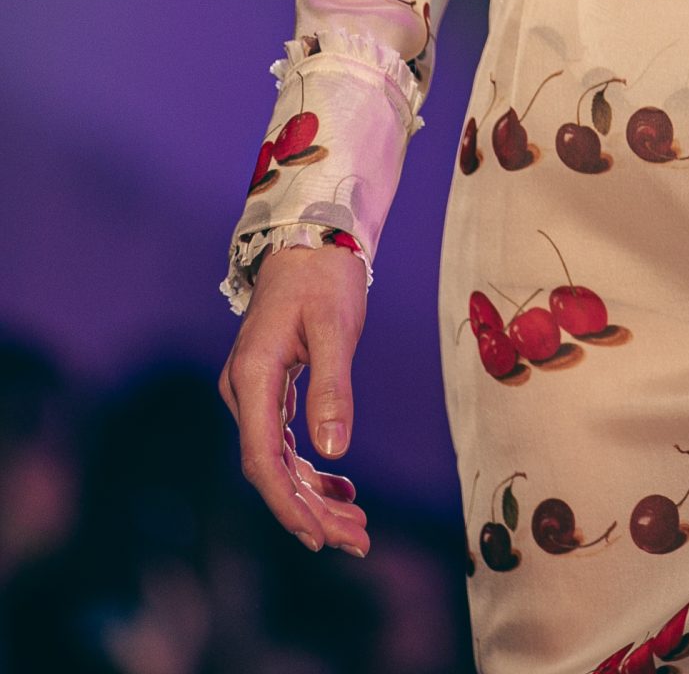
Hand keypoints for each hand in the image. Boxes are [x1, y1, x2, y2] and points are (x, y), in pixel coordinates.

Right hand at [218, 242, 370, 556]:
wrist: (310, 236)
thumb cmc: (324, 277)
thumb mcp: (335, 328)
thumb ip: (333, 388)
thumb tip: (334, 452)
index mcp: (252, 377)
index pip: (263, 459)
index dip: (289, 504)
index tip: (320, 538)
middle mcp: (243, 391)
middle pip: (271, 470)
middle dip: (311, 511)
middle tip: (357, 540)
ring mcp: (252, 392)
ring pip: (278, 462)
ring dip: (313, 497)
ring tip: (356, 524)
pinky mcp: (268, 390)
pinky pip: (284, 444)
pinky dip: (311, 471)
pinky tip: (341, 489)